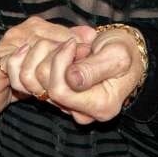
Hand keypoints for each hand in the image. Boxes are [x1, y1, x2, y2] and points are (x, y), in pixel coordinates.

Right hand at [0, 16, 95, 117]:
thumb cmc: (18, 72)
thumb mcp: (46, 60)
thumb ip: (66, 49)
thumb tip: (93, 37)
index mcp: (37, 26)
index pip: (68, 36)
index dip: (79, 56)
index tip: (84, 74)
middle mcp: (23, 31)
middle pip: (56, 47)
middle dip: (64, 71)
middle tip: (70, 89)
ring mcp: (9, 44)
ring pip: (39, 59)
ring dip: (46, 81)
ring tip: (51, 94)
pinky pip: (18, 72)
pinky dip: (28, 85)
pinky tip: (32, 93)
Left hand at [2, 26, 146, 124]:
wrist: (125, 52)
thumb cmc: (123, 52)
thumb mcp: (117, 55)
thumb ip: (94, 68)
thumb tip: (72, 79)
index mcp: (100, 106)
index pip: (59, 91)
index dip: (61, 62)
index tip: (76, 44)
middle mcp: (82, 113)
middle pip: (43, 87)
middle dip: (53, 57)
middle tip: (72, 44)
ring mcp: (68, 106)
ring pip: (34, 82)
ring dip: (45, 57)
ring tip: (67, 47)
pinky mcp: (58, 97)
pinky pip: (32, 81)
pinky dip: (38, 60)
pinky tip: (51, 49)